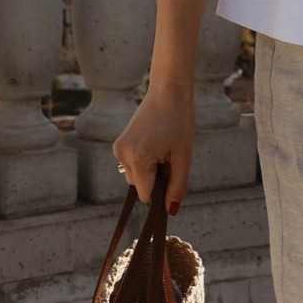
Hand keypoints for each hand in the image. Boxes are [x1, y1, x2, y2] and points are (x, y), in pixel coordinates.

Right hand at [113, 79, 194, 212]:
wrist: (168, 91)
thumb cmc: (179, 121)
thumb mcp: (183, 157)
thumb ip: (177, 186)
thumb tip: (170, 211)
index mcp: (138, 159)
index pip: (146, 195)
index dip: (162, 191)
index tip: (173, 175)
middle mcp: (122, 155)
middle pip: (140, 187)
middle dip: (155, 179)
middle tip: (170, 155)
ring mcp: (118, 149)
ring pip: (135, 177)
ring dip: (150, 170)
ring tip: (163, 148)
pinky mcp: (119, 144)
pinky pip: (132, 164)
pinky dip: (144, 161)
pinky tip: (155, 143)